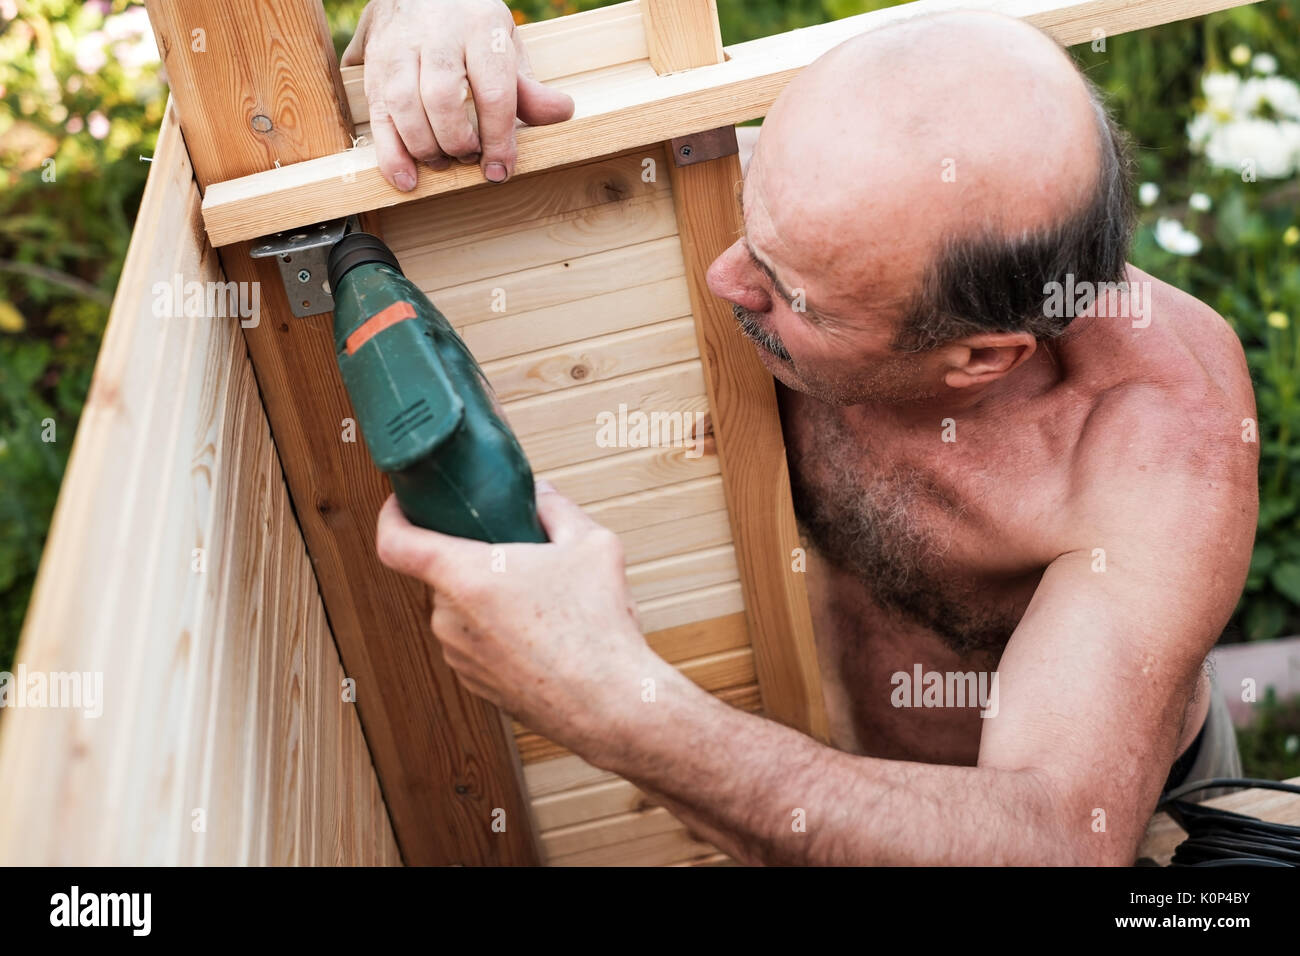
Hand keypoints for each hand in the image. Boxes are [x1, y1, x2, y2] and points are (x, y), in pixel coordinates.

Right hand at [342, 0, 574, 189]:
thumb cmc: (470, 27)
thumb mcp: (506, 44)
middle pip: (443, 99)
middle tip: (469, 157)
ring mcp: (400, 50)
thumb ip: (528, 86)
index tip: (501, 170)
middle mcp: (437, 36)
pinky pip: (378, 116)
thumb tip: (561, 112)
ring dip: (425, 148)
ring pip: (404, 106)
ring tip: (443, 162)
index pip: (493, 91)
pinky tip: (407, 177)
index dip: (499, 138)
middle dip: (457, 141)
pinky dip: (391, 154)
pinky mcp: (374, 68)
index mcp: (480, 28)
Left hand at [375, 480, 656, 758]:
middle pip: (441, 575)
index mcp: (464, 577)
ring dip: (489, 600)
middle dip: (474, 561)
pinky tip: (543, 636)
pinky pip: (476, 645)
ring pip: (461, 612)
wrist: (609, 704)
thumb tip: (542, 495)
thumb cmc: (596, 627)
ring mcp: (460, 657)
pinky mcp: (476, 686)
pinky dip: (499, 634)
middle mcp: (449, 619)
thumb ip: (558, 509)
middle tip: (514, 554)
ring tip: (540, 601)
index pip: (395, 543)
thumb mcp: (591, 544)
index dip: (392, 517)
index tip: (404, 506)